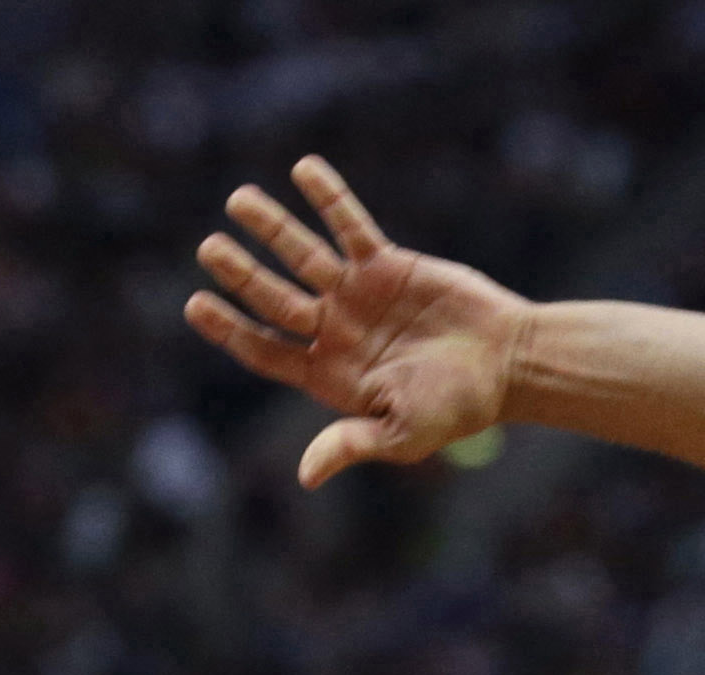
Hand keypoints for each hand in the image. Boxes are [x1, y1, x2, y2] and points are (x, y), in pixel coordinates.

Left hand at [185, 156, 527, 486]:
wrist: (508, 364)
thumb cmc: (457, 408)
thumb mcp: (403, 434)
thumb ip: (352, 444)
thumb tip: (306, 476)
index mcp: (329, 375)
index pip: (266, 350)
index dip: (230, 328)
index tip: (197, 304)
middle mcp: (335, 331)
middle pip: (274, 298)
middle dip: (242, 273)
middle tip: (211, 250)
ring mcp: (358, 294)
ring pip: (303, 255)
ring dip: (271, 227)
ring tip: (237, 200)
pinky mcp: (387, 264)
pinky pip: (350, 225)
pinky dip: (328, 198)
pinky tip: (302, 168)